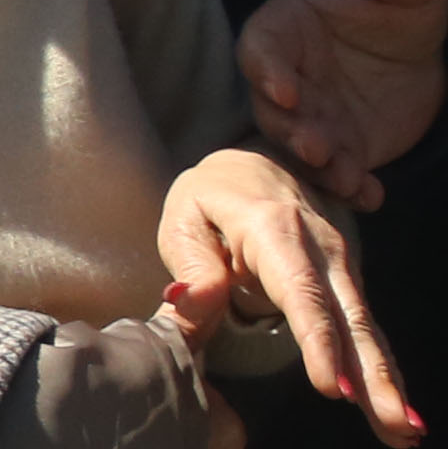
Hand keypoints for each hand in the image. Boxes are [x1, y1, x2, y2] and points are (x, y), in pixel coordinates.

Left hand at [161, 146, 419, 443]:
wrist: (251, 166)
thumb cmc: (209, 198)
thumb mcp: (183, 216)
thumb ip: (192, 262)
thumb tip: (191, 301)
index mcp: (273, 228)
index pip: (300, 291)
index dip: (319, 341)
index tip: (333, 387)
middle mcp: (320, 247)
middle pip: (348, 317)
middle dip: (372, 374)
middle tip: (394, 424)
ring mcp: (340, 264)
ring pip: (365, 328)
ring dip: (387, 381)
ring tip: (405, 429)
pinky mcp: (347, 283)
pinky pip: (365, 330)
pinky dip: (384, 369)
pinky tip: (399, 410)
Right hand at [244, 0, 447, 208]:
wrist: (410, 40)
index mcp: (284, 28)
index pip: (261, 49)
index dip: (266, 70)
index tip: (285, 91)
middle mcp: (288, 77)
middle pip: (272, 108)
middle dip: (290, 130)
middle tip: (314, 147)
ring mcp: (313, 115)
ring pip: (300, 147)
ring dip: (318, 166)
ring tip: (345, 179)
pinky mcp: (343, 146)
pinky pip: (339, 170)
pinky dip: (351, 187)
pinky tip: (371, 195)